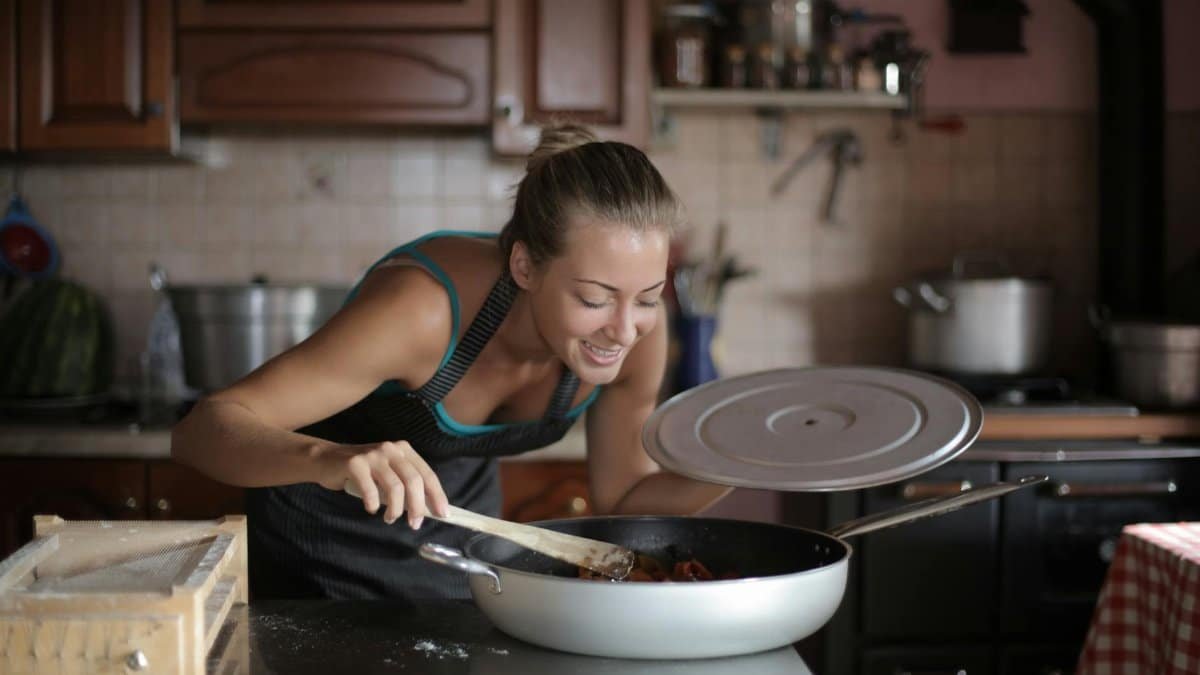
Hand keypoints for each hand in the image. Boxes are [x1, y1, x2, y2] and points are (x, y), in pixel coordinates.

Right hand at [317, 440, 448, 527]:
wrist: (326, 460)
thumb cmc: (363, 472)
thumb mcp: (388, 473)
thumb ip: (405, 485)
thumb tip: (427, 509)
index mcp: (404, 450)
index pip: (427, 474)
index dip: (437, 495)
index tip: (443, 514)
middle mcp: (391, 449)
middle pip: (414, 481)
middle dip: (417, 507)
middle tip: (415, 524)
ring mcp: (373, 455)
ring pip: (394, 487)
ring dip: (395, 509)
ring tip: (390, 519)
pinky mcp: (355, 463)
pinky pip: (371, 490)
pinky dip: (373, 504)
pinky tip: (371, 508)